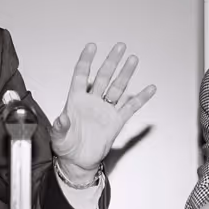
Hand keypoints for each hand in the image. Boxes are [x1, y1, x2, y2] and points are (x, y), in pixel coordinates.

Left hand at [51, 43, 156, 182]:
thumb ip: (60, 127)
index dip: (86, 60)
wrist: (78, 161)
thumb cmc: (66, 147)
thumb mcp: (58, 137)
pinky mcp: (116, 121)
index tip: (92, 47)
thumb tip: (62, 119)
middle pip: (103, 77)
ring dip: (125, 74)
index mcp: (76, 101)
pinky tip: (149, 89)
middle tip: (120, 47)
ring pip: (117, 88)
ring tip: (133, 60)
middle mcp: (92, 102)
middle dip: (112, 61)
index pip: (81, 75)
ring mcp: (105, 110)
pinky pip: (130, 108)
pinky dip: (140, 98)